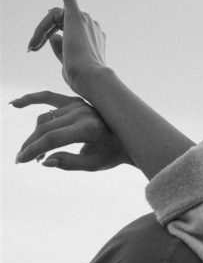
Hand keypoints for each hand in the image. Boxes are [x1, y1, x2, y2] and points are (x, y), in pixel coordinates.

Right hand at [12, 91, 132, 170]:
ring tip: (33, 154)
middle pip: (45, 128)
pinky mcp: (75, 101)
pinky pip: (49, 97)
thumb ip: (69, 163)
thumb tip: (44, 162)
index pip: (53, 138)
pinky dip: (32, 99)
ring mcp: (79, 104)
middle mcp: (82, 112)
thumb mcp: (93, 165)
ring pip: (45, 118)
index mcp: (89, 128)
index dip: (34, 150)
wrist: (128, 137)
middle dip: (30, 145)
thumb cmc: (112, 153)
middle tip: (20, 160)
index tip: (21, 161)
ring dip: (34, 135)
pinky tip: (15, 104)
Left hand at [28, 0, 105, 97]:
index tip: (33, 49)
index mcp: (93, 36)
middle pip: (59, 21)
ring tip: (32, 45)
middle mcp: (92, 25)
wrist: (89, 78)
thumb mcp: (67, 63)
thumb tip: (53, 36)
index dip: (47, 37)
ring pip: (55, 16)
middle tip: (30, 49)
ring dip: (40, 28)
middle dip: (41, 32)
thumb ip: (61, 49)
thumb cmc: (81, 77)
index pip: (66, 29)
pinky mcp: (77, 16)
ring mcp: (86, 20)